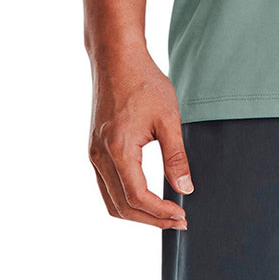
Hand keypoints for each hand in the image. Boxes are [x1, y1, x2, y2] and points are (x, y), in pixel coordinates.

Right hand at [88, 48, 192, 227]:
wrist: (116, 58)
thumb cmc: (144, 82)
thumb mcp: (168, 118)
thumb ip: (176, 157)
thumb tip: (185, 189)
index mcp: (118, 150)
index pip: (138, 198)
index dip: (161, 213)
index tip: (181, 215)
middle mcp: (99, 157)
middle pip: (122, 207)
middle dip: (150, 220)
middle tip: (177, 220)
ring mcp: (93, 154)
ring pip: (111, 201)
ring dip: (136, 214)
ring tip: (163, 214)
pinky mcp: (93, 149)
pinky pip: (106, 186)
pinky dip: (124, 199)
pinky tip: (145, 196)